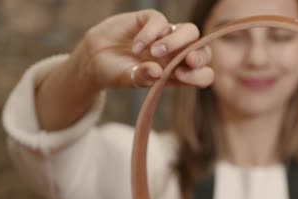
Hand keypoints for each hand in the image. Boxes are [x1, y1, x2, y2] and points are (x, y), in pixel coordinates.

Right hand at [77, 9, 212, 88]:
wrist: (93, 58)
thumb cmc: (116, 73)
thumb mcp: (129, 80)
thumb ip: (143, 78)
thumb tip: (157, 72)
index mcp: (179, 74)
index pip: (203, 74)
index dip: (200, 75)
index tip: (181, 76)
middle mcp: (177, 55)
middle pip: (203, 50)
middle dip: (199, 55)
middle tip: (187, 60)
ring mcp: (166, 36)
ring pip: (189, 31)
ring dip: (175, 41)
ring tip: (154, 52)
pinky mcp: (151, 20)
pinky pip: (160, 21)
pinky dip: (149, 34)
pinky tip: (135, 46)